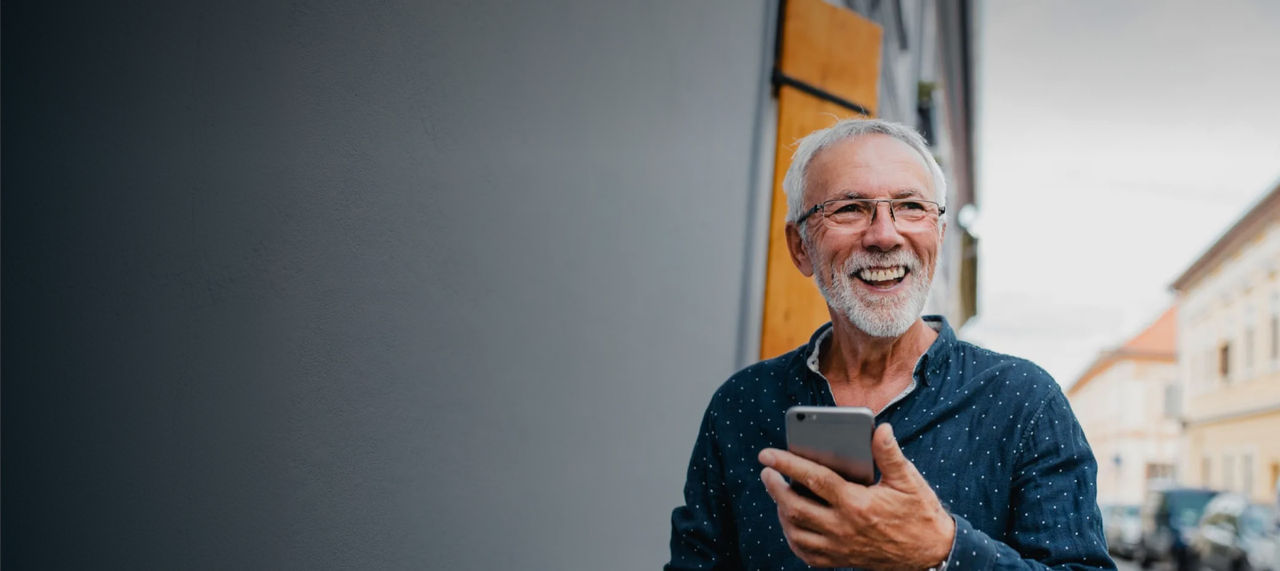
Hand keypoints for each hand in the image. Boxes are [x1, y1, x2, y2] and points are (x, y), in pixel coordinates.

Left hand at [758, 423, 954, 569]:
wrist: (931, 553)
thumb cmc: (919, 512)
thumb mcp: (908, 481)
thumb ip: (889, 454)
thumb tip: (879, 428)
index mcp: (857, 504)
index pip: (814, 479)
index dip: (787, 464)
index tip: (767, 454)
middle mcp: (844, 528)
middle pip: (796, 506)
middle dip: (775, 487)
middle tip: (767, 471)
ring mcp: (840, 548)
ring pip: (796, 531)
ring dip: (781, 510)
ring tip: (778, 492)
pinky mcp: (841, 560)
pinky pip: (806, 553)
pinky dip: (793, 537)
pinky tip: (791, 521)